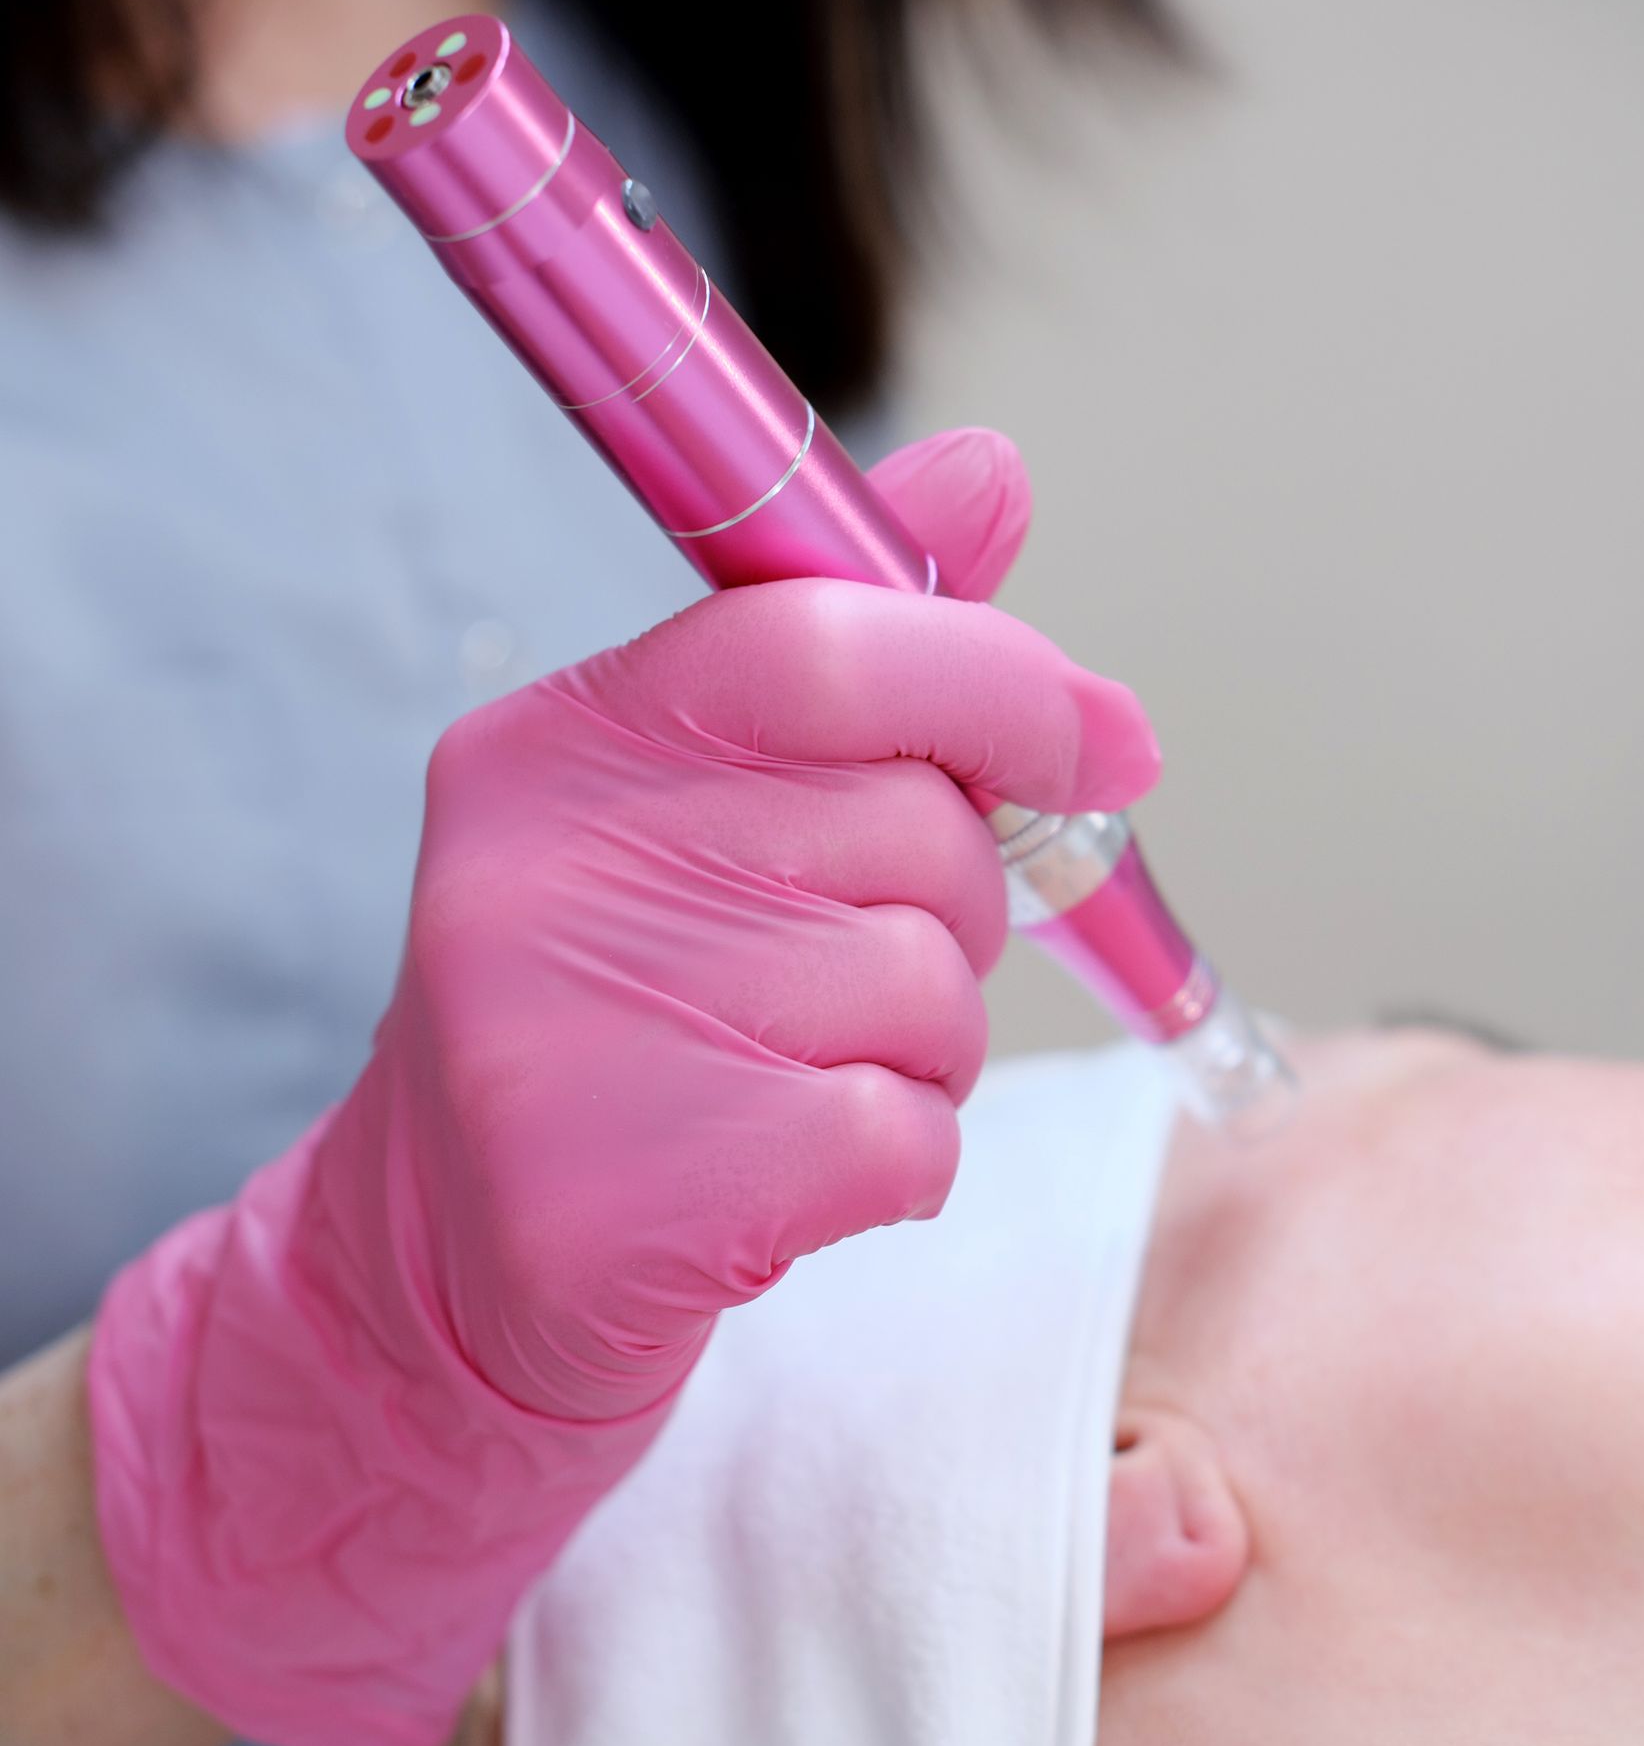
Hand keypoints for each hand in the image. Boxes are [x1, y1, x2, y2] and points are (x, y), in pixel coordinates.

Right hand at [88, 432, 1157, 1745]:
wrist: (446, 1275)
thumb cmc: (622, 1015)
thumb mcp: (693, 810)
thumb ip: (851, 653)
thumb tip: (998, 471)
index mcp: (558, 742)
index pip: (826, 645)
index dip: (1000, 686)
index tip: (1095, 745)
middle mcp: (540, 871)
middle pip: (911, 831)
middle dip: (946, 911)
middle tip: (840, 977)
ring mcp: (568, 1037)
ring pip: (925, 991)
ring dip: (920, 1053)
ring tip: (788, 1081)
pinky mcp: (629, 1197)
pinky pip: (907, 1138)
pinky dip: (897, 1165)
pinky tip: (789, 1176)